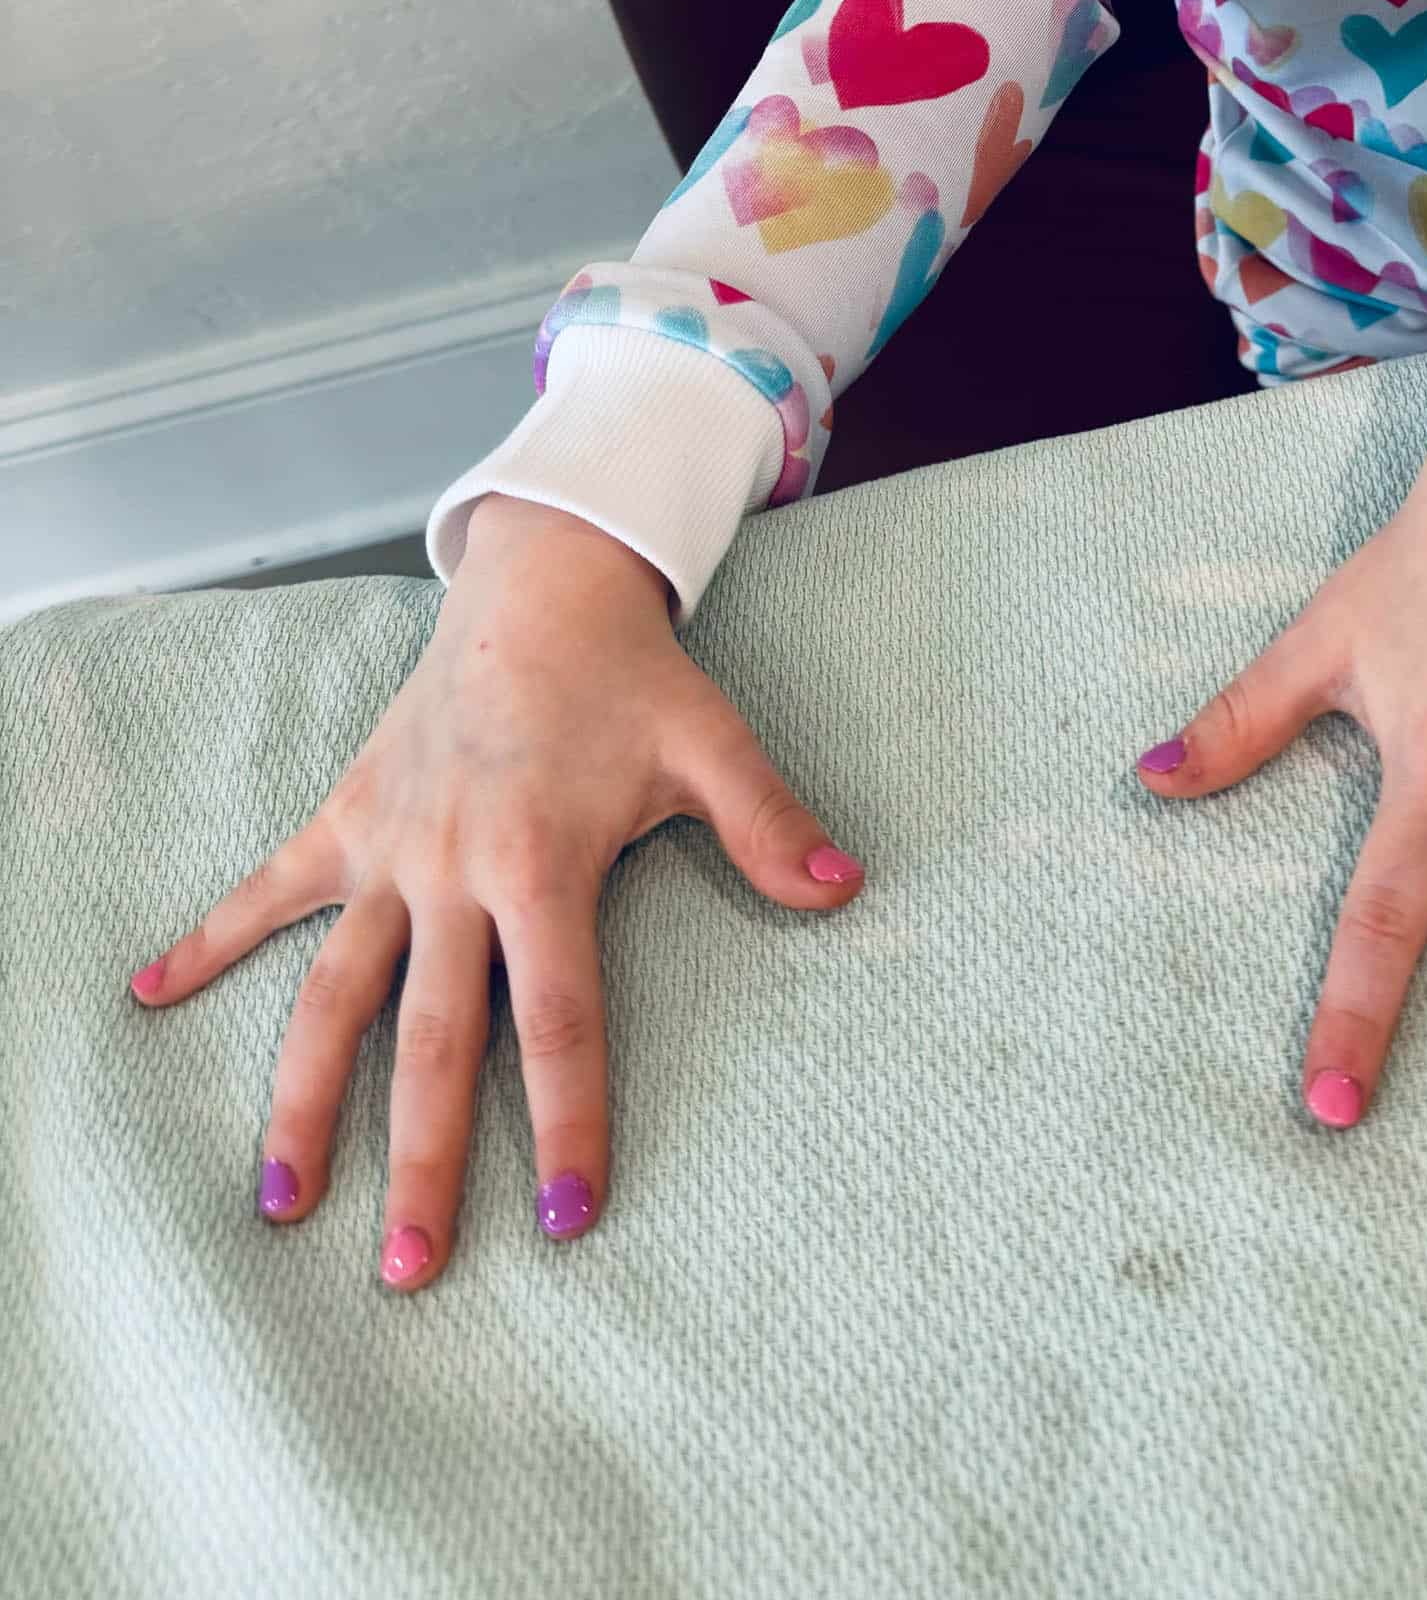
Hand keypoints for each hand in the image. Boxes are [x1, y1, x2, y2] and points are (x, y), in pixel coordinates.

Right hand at [126, 494, 865, 1288]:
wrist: (540, 583)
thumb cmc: (631, 677)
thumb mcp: (711, 741)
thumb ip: (769, 821)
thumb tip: (847, 886)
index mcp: (541, 863)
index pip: (556, 1021)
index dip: (565, 1121)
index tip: (564, 1220)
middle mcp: (451, 869)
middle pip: (430, 1041)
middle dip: (419, 1161)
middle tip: (411, 1273)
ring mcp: (388, 849)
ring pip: (332, 995)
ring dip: (303, 1098)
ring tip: (283, 1203)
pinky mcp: (344, 818)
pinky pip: (265, 890)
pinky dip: (207, 938)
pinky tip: (148, 990)